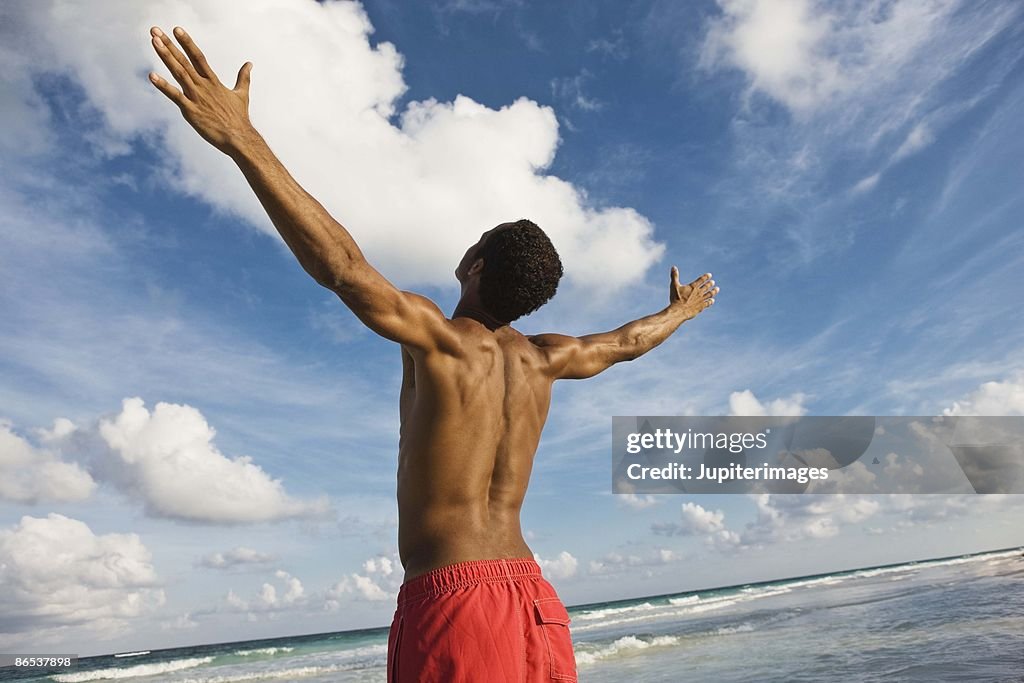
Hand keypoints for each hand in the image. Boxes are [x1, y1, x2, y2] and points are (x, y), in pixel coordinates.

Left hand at [148, 26, 254, 154]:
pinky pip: (175, 96)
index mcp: (214, 82)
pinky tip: (151, 75)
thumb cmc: (239, 118)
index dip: (187, 43)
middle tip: (155, 30)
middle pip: (184, 61)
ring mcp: (196, 97)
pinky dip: (163, 86)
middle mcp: (204, 86)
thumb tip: (250, 64)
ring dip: (166, 56)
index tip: (176, 29)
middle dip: (169, 45)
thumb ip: (243, 77)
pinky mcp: (191, 111)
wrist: (239, 138)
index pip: (198, 57)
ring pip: (179, 73)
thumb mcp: (242, 94)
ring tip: (153, 42)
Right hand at [669, 267, 717, 318]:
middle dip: (710, 284)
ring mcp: (701, 299)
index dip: (706, 277)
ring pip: (710, 294)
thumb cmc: (676, 298)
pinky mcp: (701, 306)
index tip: (710, 275)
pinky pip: (708, 303)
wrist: (679, 311)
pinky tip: (712, 300)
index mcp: (693, 286)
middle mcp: (699, 292)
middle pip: (707, 286)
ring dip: (714, 291)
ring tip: (717, 289)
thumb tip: (673, 267)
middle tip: (713, 282)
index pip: (701, 280)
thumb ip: (675, 276)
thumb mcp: (674, 286)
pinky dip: (711, 301)